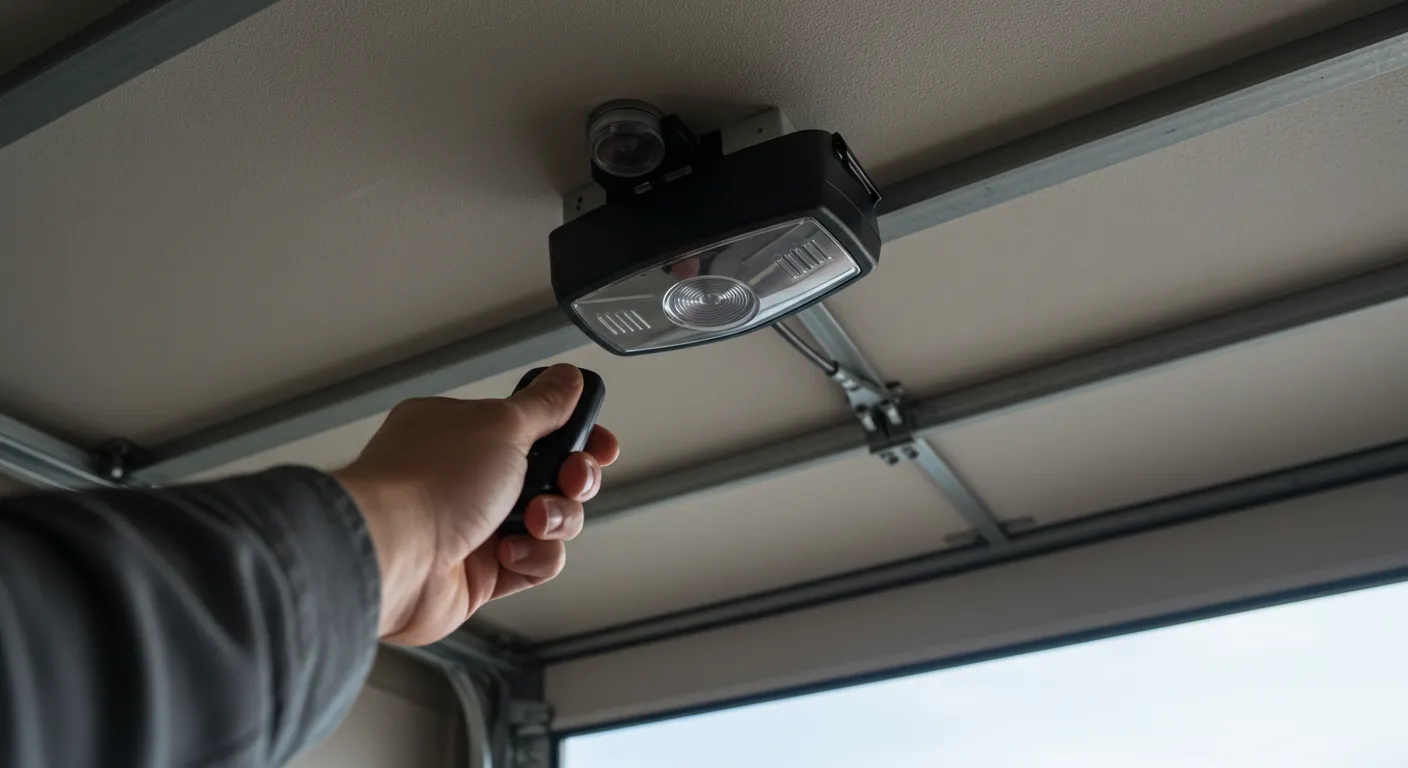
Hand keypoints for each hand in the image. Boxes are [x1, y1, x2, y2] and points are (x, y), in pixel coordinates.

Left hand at [332, 364, 619, 645]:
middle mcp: (468, 475)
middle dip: (572, 478)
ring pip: (550, 520)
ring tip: (534, 520)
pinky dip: (533, 557)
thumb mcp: (502, 425)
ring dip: (555, 519)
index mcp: (465, 430)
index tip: (598, 443)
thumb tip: (568, 378)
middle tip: (569, 478)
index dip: (575, 434)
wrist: (392, 555)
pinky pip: (536, 562)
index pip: (535, 425)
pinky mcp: (482, 572)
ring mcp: (476, 525)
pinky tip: (509, 553)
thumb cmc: (430, 483)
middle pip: (551, 474)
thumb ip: (544, 405)